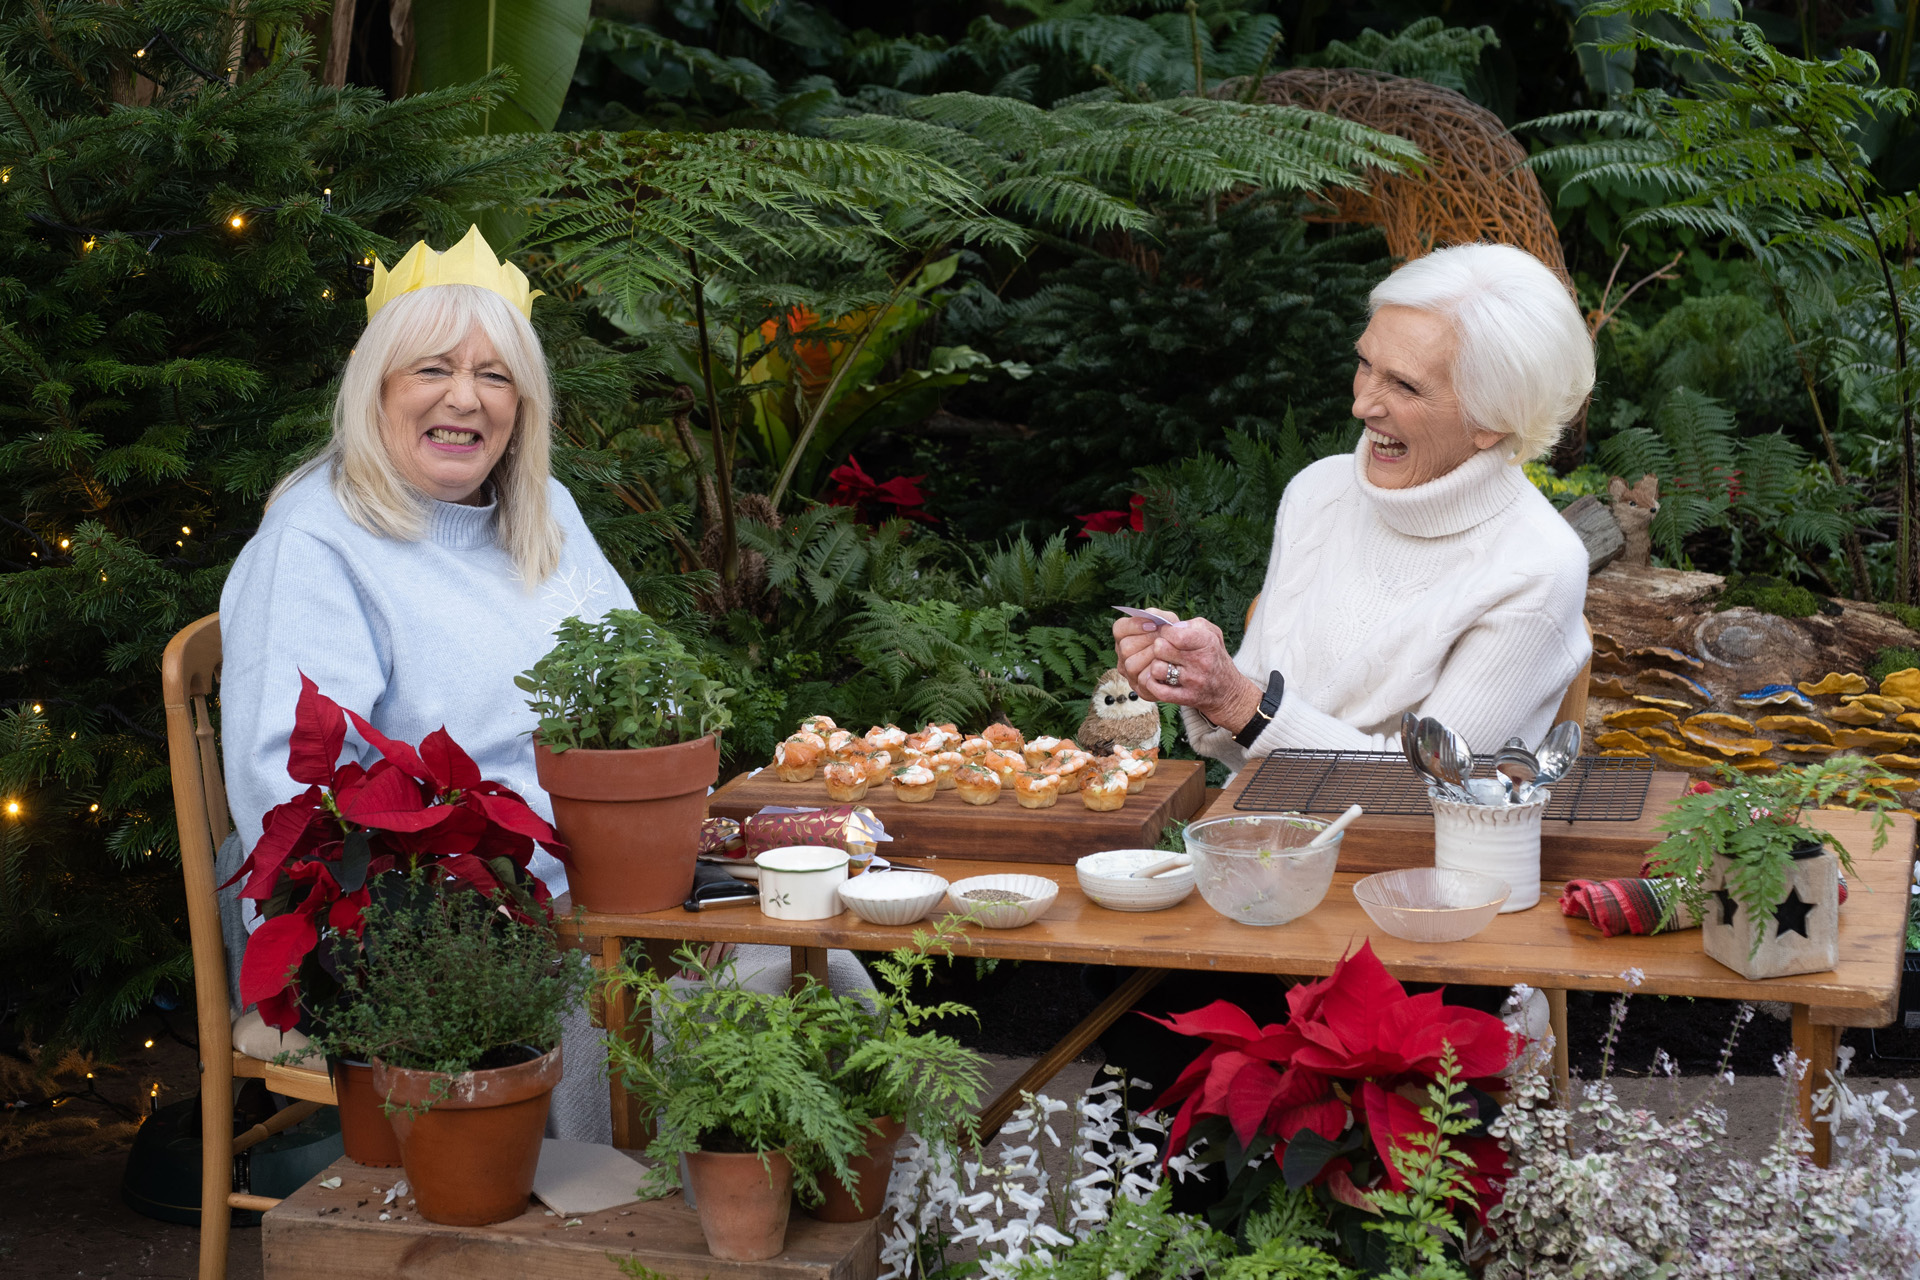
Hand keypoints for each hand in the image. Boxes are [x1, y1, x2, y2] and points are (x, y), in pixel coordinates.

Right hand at [1112, 609, 1177, 681]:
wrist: (1188, 663)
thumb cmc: (1175, 640)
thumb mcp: (1169, 624)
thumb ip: (1160, 617)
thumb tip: (1152, 617)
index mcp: (1125, 637)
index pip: (1120, 629)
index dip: (1135, 626)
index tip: (1154, 625)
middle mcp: (1123, 655)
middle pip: (1125, 648)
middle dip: (1147, 642)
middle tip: (1164, 640)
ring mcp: (1130, 673)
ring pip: (1131, 665)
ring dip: (1152, 658)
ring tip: (1166, 653)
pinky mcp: (1140, 688)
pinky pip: (1143, 681)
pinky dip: (1156, 673)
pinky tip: (1167, 666)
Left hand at [1126, 614, 1262, 729]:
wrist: (1228, 692)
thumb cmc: (1215, 657)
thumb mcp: (1212, 634)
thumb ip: (1192, 624)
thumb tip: (1170, 624)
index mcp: (1207, 643)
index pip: (1175, 634)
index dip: (1165, 632)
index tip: (1167, 635)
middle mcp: (1201, 662)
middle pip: (1160, 649)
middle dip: (1158, 647)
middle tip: (1164, 650)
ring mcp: (1193, 682)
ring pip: (1157, 669)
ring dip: (1156, 667)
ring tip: (1164, 666)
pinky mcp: (1186, 698)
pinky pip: (1157, 690)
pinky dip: (1153, 684)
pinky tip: (1159, 679)